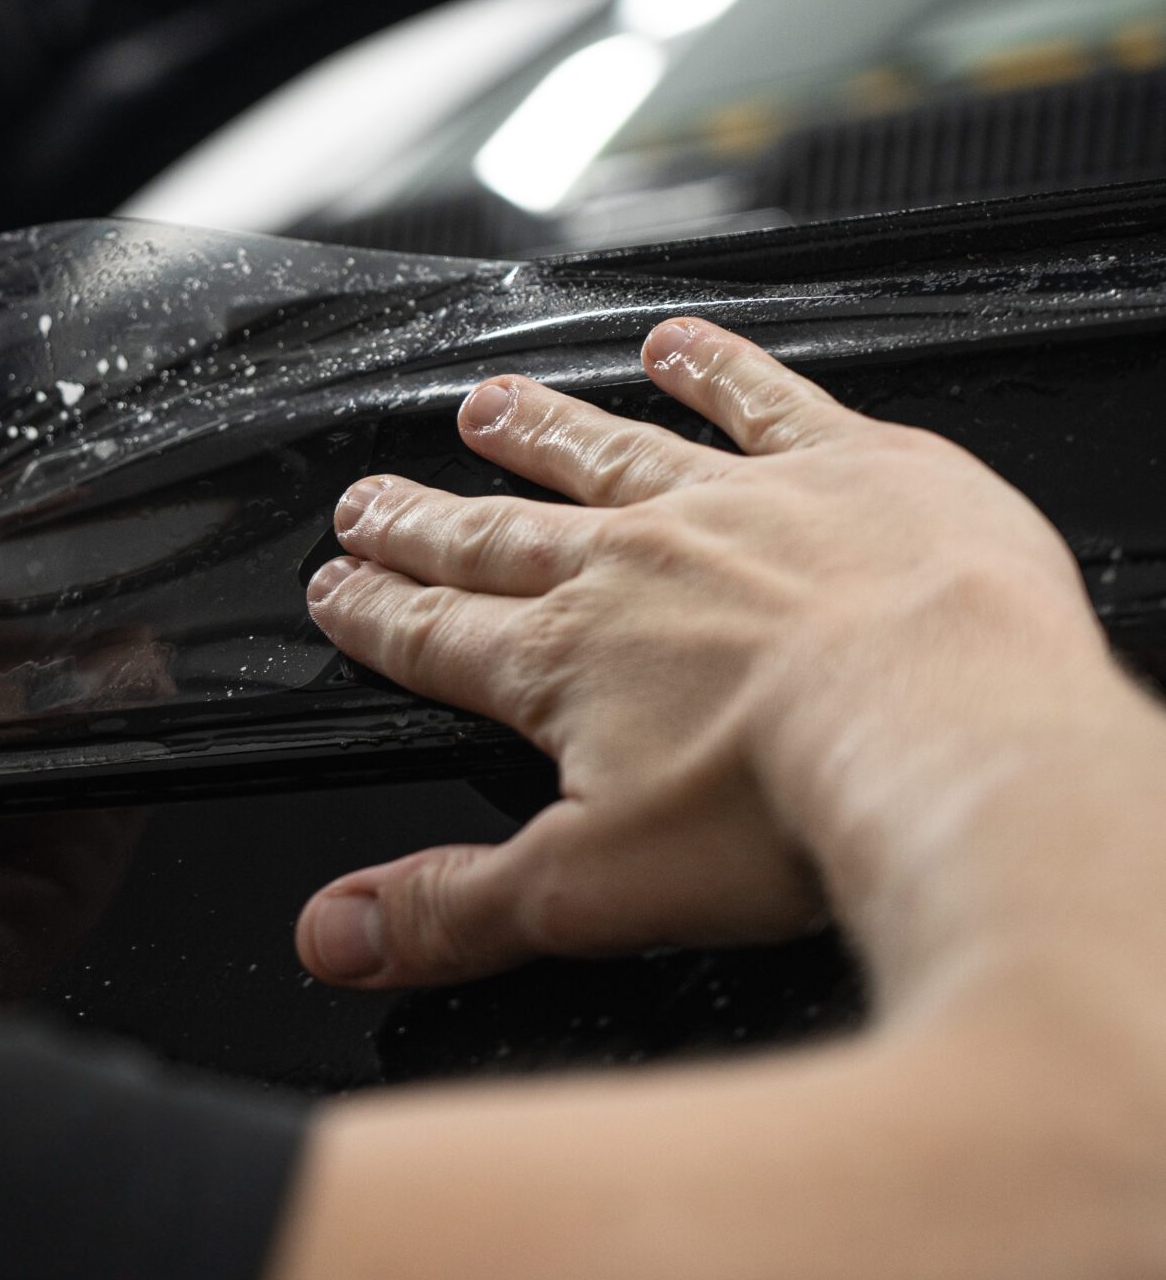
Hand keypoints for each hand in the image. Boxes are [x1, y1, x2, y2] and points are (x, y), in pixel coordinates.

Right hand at [296, 318, 1115, 988]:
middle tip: (371, 498)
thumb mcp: (593, 891)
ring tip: (486, 407)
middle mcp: (636, 565)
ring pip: (609, 452)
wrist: (944, 730)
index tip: (338, 586)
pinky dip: (712, 366)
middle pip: (502, 536)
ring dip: (539, 431)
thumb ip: (454, 908)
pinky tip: (676, 344)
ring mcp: (738, 504)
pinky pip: (758, 398)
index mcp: (568, 664)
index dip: (378, 614)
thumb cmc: (786, 814)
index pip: (441, 635)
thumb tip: (336, 934)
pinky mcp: (848, 467)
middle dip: (425, 522)